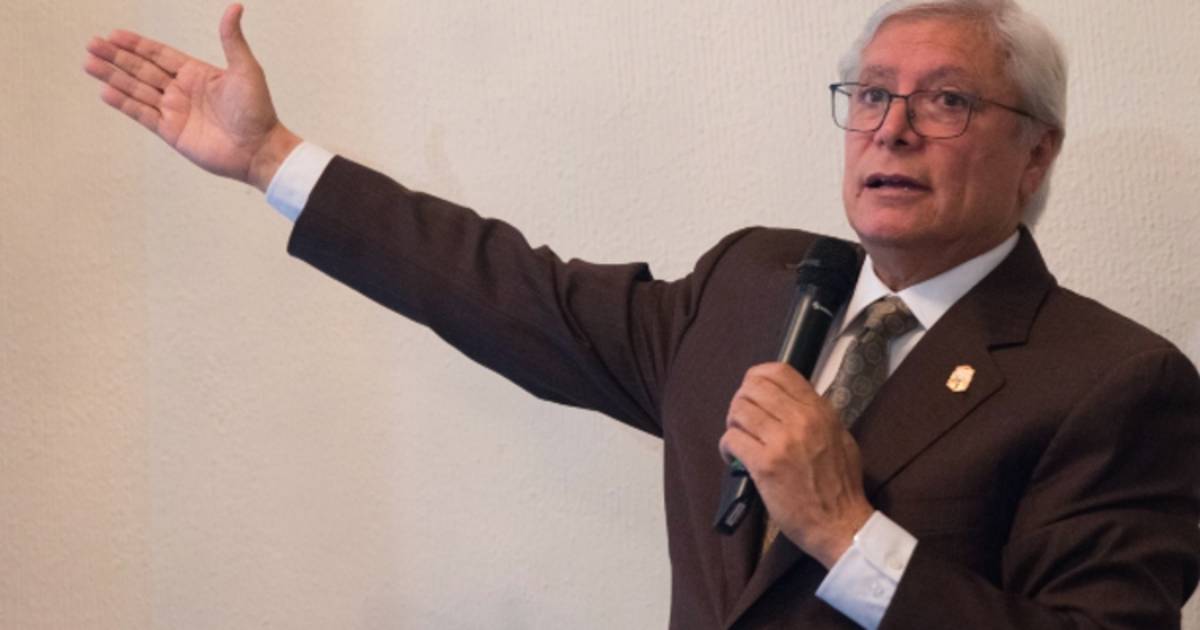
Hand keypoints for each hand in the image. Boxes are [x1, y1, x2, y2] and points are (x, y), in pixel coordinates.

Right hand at [83, 4, 300, 190]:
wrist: (260, 149)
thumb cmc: (258, 110)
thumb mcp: (246, 69)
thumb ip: (232, 40)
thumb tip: (235, 7)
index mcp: (196, 73)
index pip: (160, 55)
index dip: (137, 45)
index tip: (114, 34)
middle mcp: (182, 90)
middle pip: (142, 69)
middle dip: (116, 57)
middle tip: (92, 44)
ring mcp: (175, 111)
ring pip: (137, 89)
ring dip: (113, 76)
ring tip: (89, 63)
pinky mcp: (172, 132)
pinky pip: (143, 114)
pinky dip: (125, 103)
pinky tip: (105, 92)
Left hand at [719, 362, 873, 567]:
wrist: (841, 524)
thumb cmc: (841, 485)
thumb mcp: (840, 438)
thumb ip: (817, 416)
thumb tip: (790, 403)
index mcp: (820, 411)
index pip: (780, 372)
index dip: (758, 376)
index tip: (752, 390)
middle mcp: (800, 419)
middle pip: (753, 387)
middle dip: (741, 400)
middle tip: (742, 419)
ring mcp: (781, 441)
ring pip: (738, 410)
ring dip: (732, 423)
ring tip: (738, 437)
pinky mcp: (764, 465)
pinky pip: (732, 439)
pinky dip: (727, 446)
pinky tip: (733, 457)